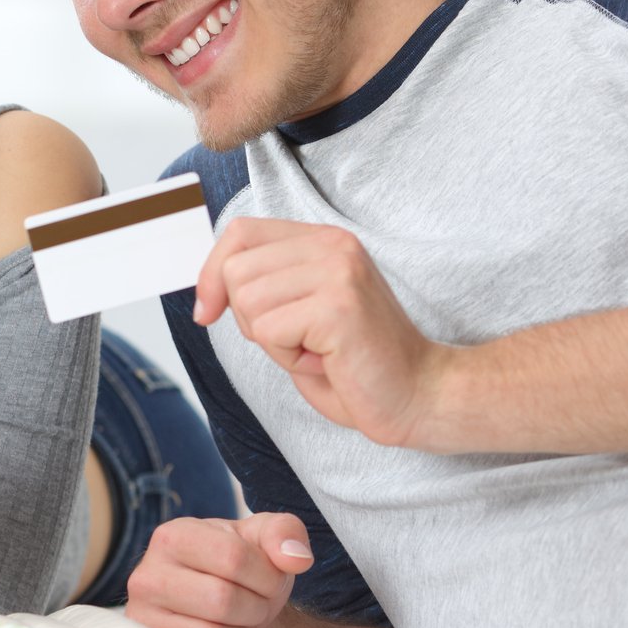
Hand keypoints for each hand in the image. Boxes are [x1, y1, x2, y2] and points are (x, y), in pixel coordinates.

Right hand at [123, 514, 314, 627]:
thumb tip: (296, 557)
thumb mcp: (266, 541)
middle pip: (223, 598)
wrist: (234, 614)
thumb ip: (285, 533)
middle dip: (256, 605)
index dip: (267, 574)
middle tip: (253, 600)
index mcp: (173, 535)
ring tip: (238, 617)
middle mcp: (147, 572)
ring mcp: (144, 614)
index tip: (268, 577)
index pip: (232, 557)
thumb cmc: (246, 573)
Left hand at [195, 218, 454, 449]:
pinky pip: (267, 332)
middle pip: (235, 270)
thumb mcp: (300, 311)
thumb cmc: (355, 362)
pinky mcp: (338, 306)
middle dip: (248, 318)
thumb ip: (264, 285)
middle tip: (297, 339)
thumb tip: (207, 284)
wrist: (420, 395)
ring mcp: (337, 271)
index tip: (208, 311)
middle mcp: (332, 245)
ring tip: (316, 349)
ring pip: (247, 301)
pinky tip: (326, 361)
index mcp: (323, 240)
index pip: (239, 232)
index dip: (211, 273)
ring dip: (271, 341)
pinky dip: (287, 358)